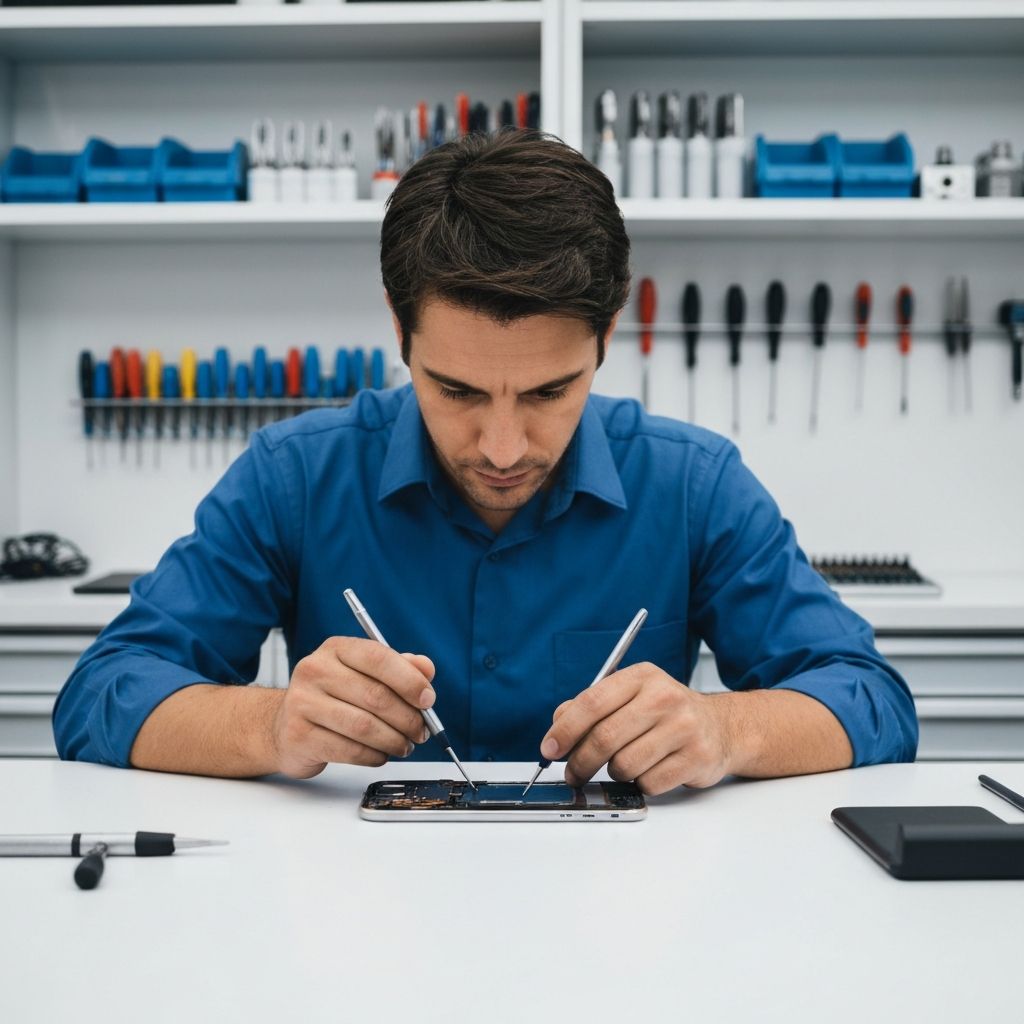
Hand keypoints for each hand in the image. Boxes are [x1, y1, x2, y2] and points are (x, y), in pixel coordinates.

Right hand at [271, 637, 434, 779]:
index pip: (378, 657)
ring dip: (394, 740)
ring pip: (364, 726)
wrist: (284, 725)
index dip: (409, 680)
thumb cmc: (333, 697)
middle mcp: (315, 670)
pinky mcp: (298, 735)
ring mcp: (302, 703)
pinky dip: (374, 756)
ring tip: (404, 745)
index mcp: (336, 649)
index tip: (428, 699)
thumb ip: (399, 668)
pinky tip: (380, 754)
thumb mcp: (365, 674)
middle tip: (422, 731)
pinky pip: (349, 751)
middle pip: (375, 696)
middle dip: (408, 718)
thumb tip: (426, 668)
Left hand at [539, 663, 732, 795]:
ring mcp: (683, 727)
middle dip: (581, 762)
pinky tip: (650, 769)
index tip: (549, 749)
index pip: (592, 702)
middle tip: (573, 773)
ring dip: (615, 772)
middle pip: (605, 738)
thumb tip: (558, 728)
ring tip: (625, 763)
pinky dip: (641, 783)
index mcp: (641, 676)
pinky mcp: (696, 757)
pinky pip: (648, 783)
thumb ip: (591, 707)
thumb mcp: (629, 696)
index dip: (565, 730)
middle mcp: (664, 697)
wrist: (720, 726)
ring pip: (624, 765)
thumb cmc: (665, 712)